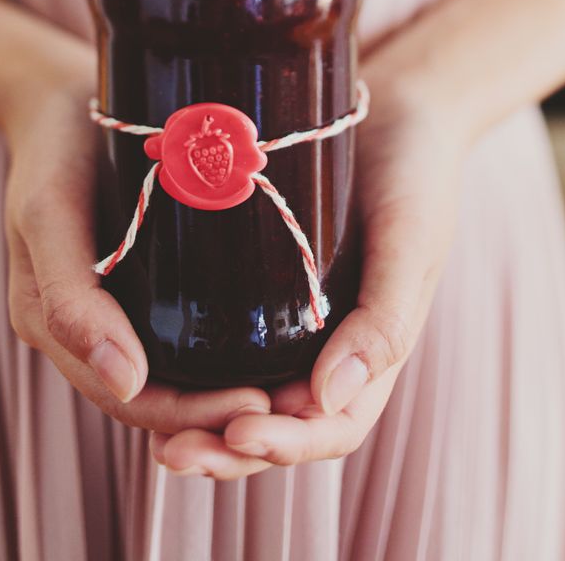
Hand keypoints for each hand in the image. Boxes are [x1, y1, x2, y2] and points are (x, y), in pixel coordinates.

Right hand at [4, 65, 270, 436]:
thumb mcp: (49, 213)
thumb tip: (126, 380)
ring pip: (171, 370)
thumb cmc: (54, 149)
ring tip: (292, 380)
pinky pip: (177, 328)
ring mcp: (111, 302)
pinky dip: (217, 346)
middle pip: (156, 395)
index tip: (260, 404)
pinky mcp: (138, 274)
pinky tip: (268, 338)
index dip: (193, 413)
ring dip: (224, 386)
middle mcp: (81, 325)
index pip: (130, 398)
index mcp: (51, 323)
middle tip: (292, 400)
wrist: (56, 98)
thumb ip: (70, 296)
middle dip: (218, 408)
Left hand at [149, 57, 464, 476]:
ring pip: (244, 389)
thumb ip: (384, 319)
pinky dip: (194, 364)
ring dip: (202, 419)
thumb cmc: (415, 175)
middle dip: (226, 447)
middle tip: (171, 454)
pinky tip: (149, 359)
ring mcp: (293, 316)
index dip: (285, 444)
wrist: (400, 109)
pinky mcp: (260, 278)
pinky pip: (226, 337)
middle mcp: (328, 344)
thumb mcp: (410, 242)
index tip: (237, 433)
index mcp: (371, 351)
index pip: (328, 427)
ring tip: (150, 426)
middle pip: (276, 422)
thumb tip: (328, 401)